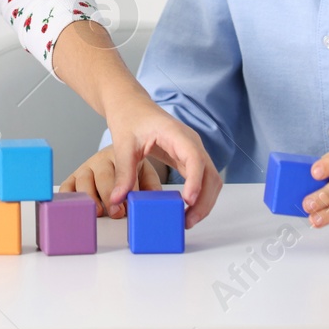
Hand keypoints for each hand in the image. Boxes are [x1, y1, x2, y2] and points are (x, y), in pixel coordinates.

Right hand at [59, 146, 161, 218]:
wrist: (121, 144)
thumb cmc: (134, 165)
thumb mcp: (146, 172)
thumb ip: (150, 186)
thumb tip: (151, 203)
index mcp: (120, 155)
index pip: (123, 172)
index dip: (125, 190)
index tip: (126, 205)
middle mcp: (101, 159)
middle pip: (102, 176)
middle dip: (109, 197)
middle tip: (117, 213)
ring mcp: (86, 167)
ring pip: (83, 180)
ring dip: (91, 197)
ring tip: (99, 212)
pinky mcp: (75, 176)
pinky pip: (67, 185)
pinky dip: (69, 196)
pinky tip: (77, 207)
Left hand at [61, 96, 221, 225]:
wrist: (132, 106)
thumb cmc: (129, 118)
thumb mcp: (122, 144)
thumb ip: (123, 172)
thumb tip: (118, 199)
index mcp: (176, 133)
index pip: (194, 157)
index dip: (195, 180)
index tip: (188, 200)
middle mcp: (191, 142)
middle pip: (210, 174)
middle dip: (203, 200)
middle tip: (187, 222)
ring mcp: (193, 151)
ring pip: (210, 179)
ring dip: (204, 202)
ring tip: (187, 221)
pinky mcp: (189, 159)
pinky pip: (202, 179)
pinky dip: (199, 196)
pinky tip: (187, 210)